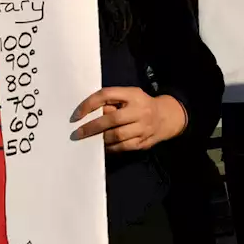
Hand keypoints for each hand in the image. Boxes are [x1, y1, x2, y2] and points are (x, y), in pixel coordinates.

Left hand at [70, 87, 186, 151]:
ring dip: (100, 139)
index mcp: (133, 95)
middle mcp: (140, 111)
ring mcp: (143, 128)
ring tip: (87, 140)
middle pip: (112, 119)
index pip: (106, 95)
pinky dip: (110, 148)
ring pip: (117, 136)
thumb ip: (112, 102)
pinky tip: (101, 147)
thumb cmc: (140, 104)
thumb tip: (89, 113)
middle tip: (77, 133)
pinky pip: (123, 147)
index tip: (76, 115)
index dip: (89, 104)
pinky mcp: (144, 142)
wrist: (167, 117)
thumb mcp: (129, 95)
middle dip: (92, 127)